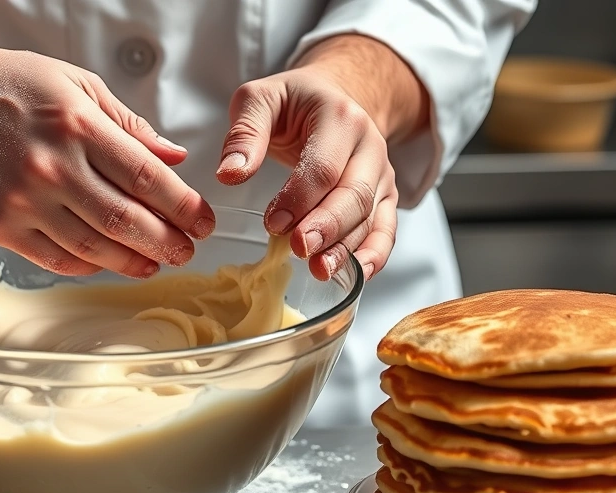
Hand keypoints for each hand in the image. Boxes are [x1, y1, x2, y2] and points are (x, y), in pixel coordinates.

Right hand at [0, 45, 214, 277]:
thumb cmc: (11, 86)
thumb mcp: (79, 87)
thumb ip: (131, 126)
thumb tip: (175, 157)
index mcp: (77, 125)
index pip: (146, 176)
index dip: (183, 206)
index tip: (203, 221)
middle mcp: (50, 165)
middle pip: (125, 220)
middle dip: (167, 242)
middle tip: (187, 250)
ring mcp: (22, 199)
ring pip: (94, 247)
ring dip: (133, 261)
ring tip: (156, 262)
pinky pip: (56, 258)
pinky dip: (91, 265)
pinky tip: (111, 262)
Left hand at [215, 69, 396, 281]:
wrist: (336, 96)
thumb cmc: (294, 102)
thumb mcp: (261, 99)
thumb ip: (244, 132)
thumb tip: (229, 174)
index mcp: (341, 118)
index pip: (324, 166)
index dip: (299, 198)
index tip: (273, 222)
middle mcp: (370, 146)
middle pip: (354, 194)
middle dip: (326, 227)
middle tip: (299, 249)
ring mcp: (381, 174)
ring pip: (370, 217)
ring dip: (346, 248)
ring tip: (319, 270)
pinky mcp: (383, 196)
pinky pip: (386, 229)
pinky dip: (375, 254)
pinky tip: (356, 274)